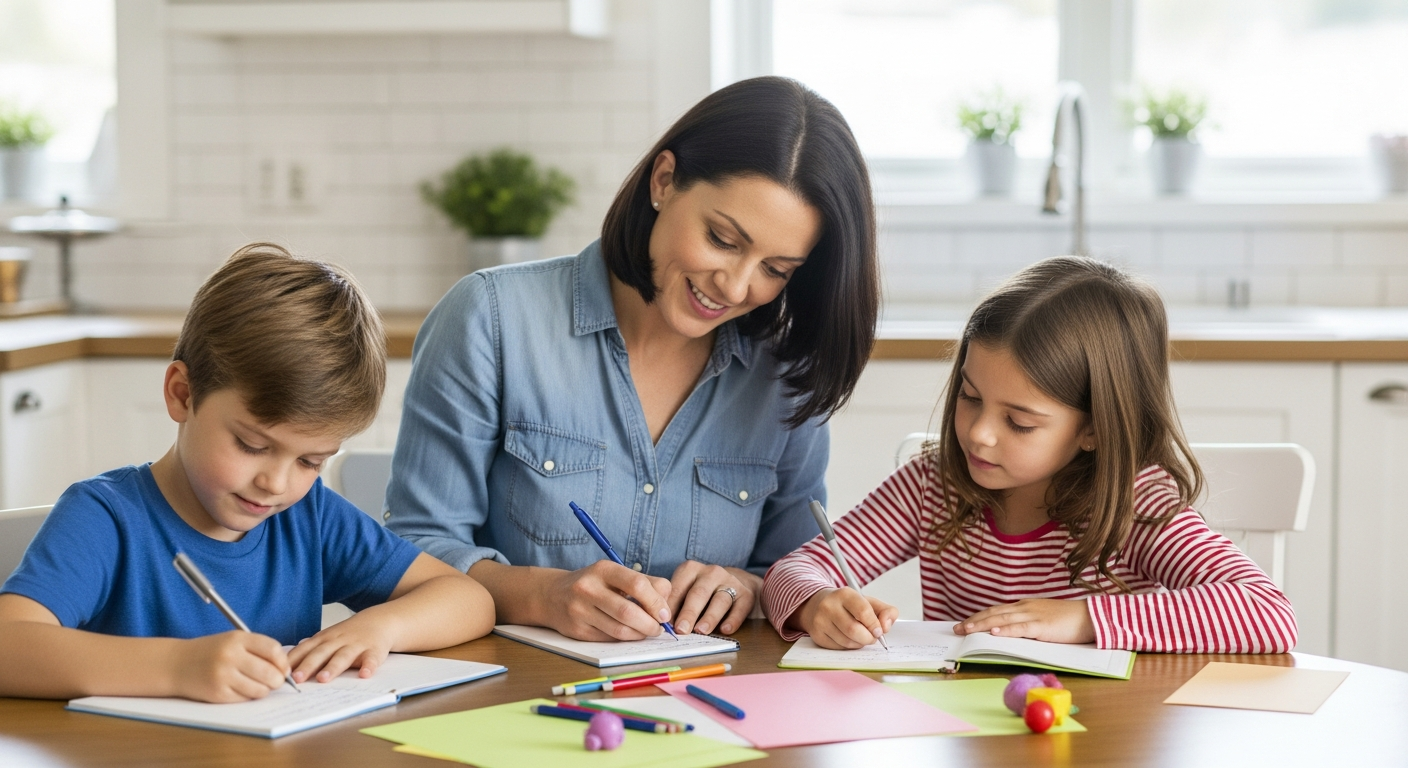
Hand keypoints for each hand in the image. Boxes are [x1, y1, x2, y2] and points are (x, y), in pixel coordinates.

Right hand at [172, 630, 290, 702]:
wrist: (176, 664)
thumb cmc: (211, 652)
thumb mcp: (233, 641)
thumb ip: (258, 650)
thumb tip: (285, 669)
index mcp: (237, 639)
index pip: (273, 650)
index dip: (283, 662)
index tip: (284, 668)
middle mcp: (230, 656)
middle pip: (270, 673)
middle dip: (277, 680)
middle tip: (275, 681)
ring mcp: (223, 675)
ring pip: (260, 689)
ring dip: (263, 690)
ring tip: (257, 685)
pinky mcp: (218, 693)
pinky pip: (245, 699)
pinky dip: (248, 696)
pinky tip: (240, 689)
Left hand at [287, 613, 396, 683]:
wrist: (380, 620)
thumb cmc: (350, 634)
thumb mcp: (327, 637)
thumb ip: (309, 649)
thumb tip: (284, 663)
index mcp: (324, 639)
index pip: (304, 650)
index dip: (292, 661)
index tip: (279, 673)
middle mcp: (338, 641)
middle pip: (321, 653)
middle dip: (308, 666)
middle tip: (297, 679)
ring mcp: (356, 645)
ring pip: (343, 656)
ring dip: (333, 667)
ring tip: (324, 679)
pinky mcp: (374, 650)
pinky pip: (371, 659)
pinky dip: (369, 666)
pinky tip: (365, 675)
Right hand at [542, 560, 673, 641]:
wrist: (552, 595)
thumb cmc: (594, 584)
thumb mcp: (616, 575)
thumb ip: (646, 583)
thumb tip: (666, 605)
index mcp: (604, 569)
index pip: (637, 585)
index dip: (656, 602)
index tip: (664, 614)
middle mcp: (589, 588)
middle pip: (628, 612)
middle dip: (650, 624)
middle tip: (658, 628)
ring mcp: (580, 610)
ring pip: (619, 630)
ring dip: (640, 634)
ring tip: (646, 631)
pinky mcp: (577, 630)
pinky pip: (609, 639)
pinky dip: (625, 639)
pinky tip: (630, 634)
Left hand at [667, 562, 757, 635]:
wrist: (737, 583)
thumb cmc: (704, 591)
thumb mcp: (687, 590)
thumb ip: (676, 604)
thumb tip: (664, 626)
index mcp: (691, 570)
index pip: (678, 587)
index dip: (671, 606)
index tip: (665, 623)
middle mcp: (711, 573)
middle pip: (699, 593)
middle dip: (689, 612)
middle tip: (681, 629)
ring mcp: (731, 582)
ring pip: (720, 600)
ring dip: (710, 617)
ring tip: (701, 631)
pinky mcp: (746, 594)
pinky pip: (740, 607)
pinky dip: (733, 619)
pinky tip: (725, 629)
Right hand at [794, 588, 897, 649]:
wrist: (817, 605)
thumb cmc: (848, 605)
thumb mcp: (869, 602)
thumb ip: (886, 611)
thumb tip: (885, 627)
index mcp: (844, 594)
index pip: (863, 611)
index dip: (874, 624)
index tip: (879, 631)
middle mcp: (829, 606)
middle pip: (853, 630)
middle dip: (868, 638)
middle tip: (872, 637)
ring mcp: (820, 621)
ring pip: (847, 642)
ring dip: (859, 643)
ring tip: (860, 636)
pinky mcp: (817, 635)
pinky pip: (838, 648)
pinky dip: (848, 646)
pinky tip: (848, 638)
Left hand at [954, 598, 1095, 643]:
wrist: (1090, 617)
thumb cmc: (1068, 620)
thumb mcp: (1042, 619)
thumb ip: (1026, 624)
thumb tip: (1009, 632)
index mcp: (1024, 606)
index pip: (996, 610)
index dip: (978, 617)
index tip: (964, 623)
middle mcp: (1025, 608)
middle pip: (993, 613)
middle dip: (973, 621)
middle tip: (956, 628)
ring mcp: (1033, 616)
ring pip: (1001, 619)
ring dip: (982, 625)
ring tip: (966, 630)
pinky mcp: (1042, 626)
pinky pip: (1020, 628)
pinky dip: (1005, 630)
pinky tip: (993, 632)